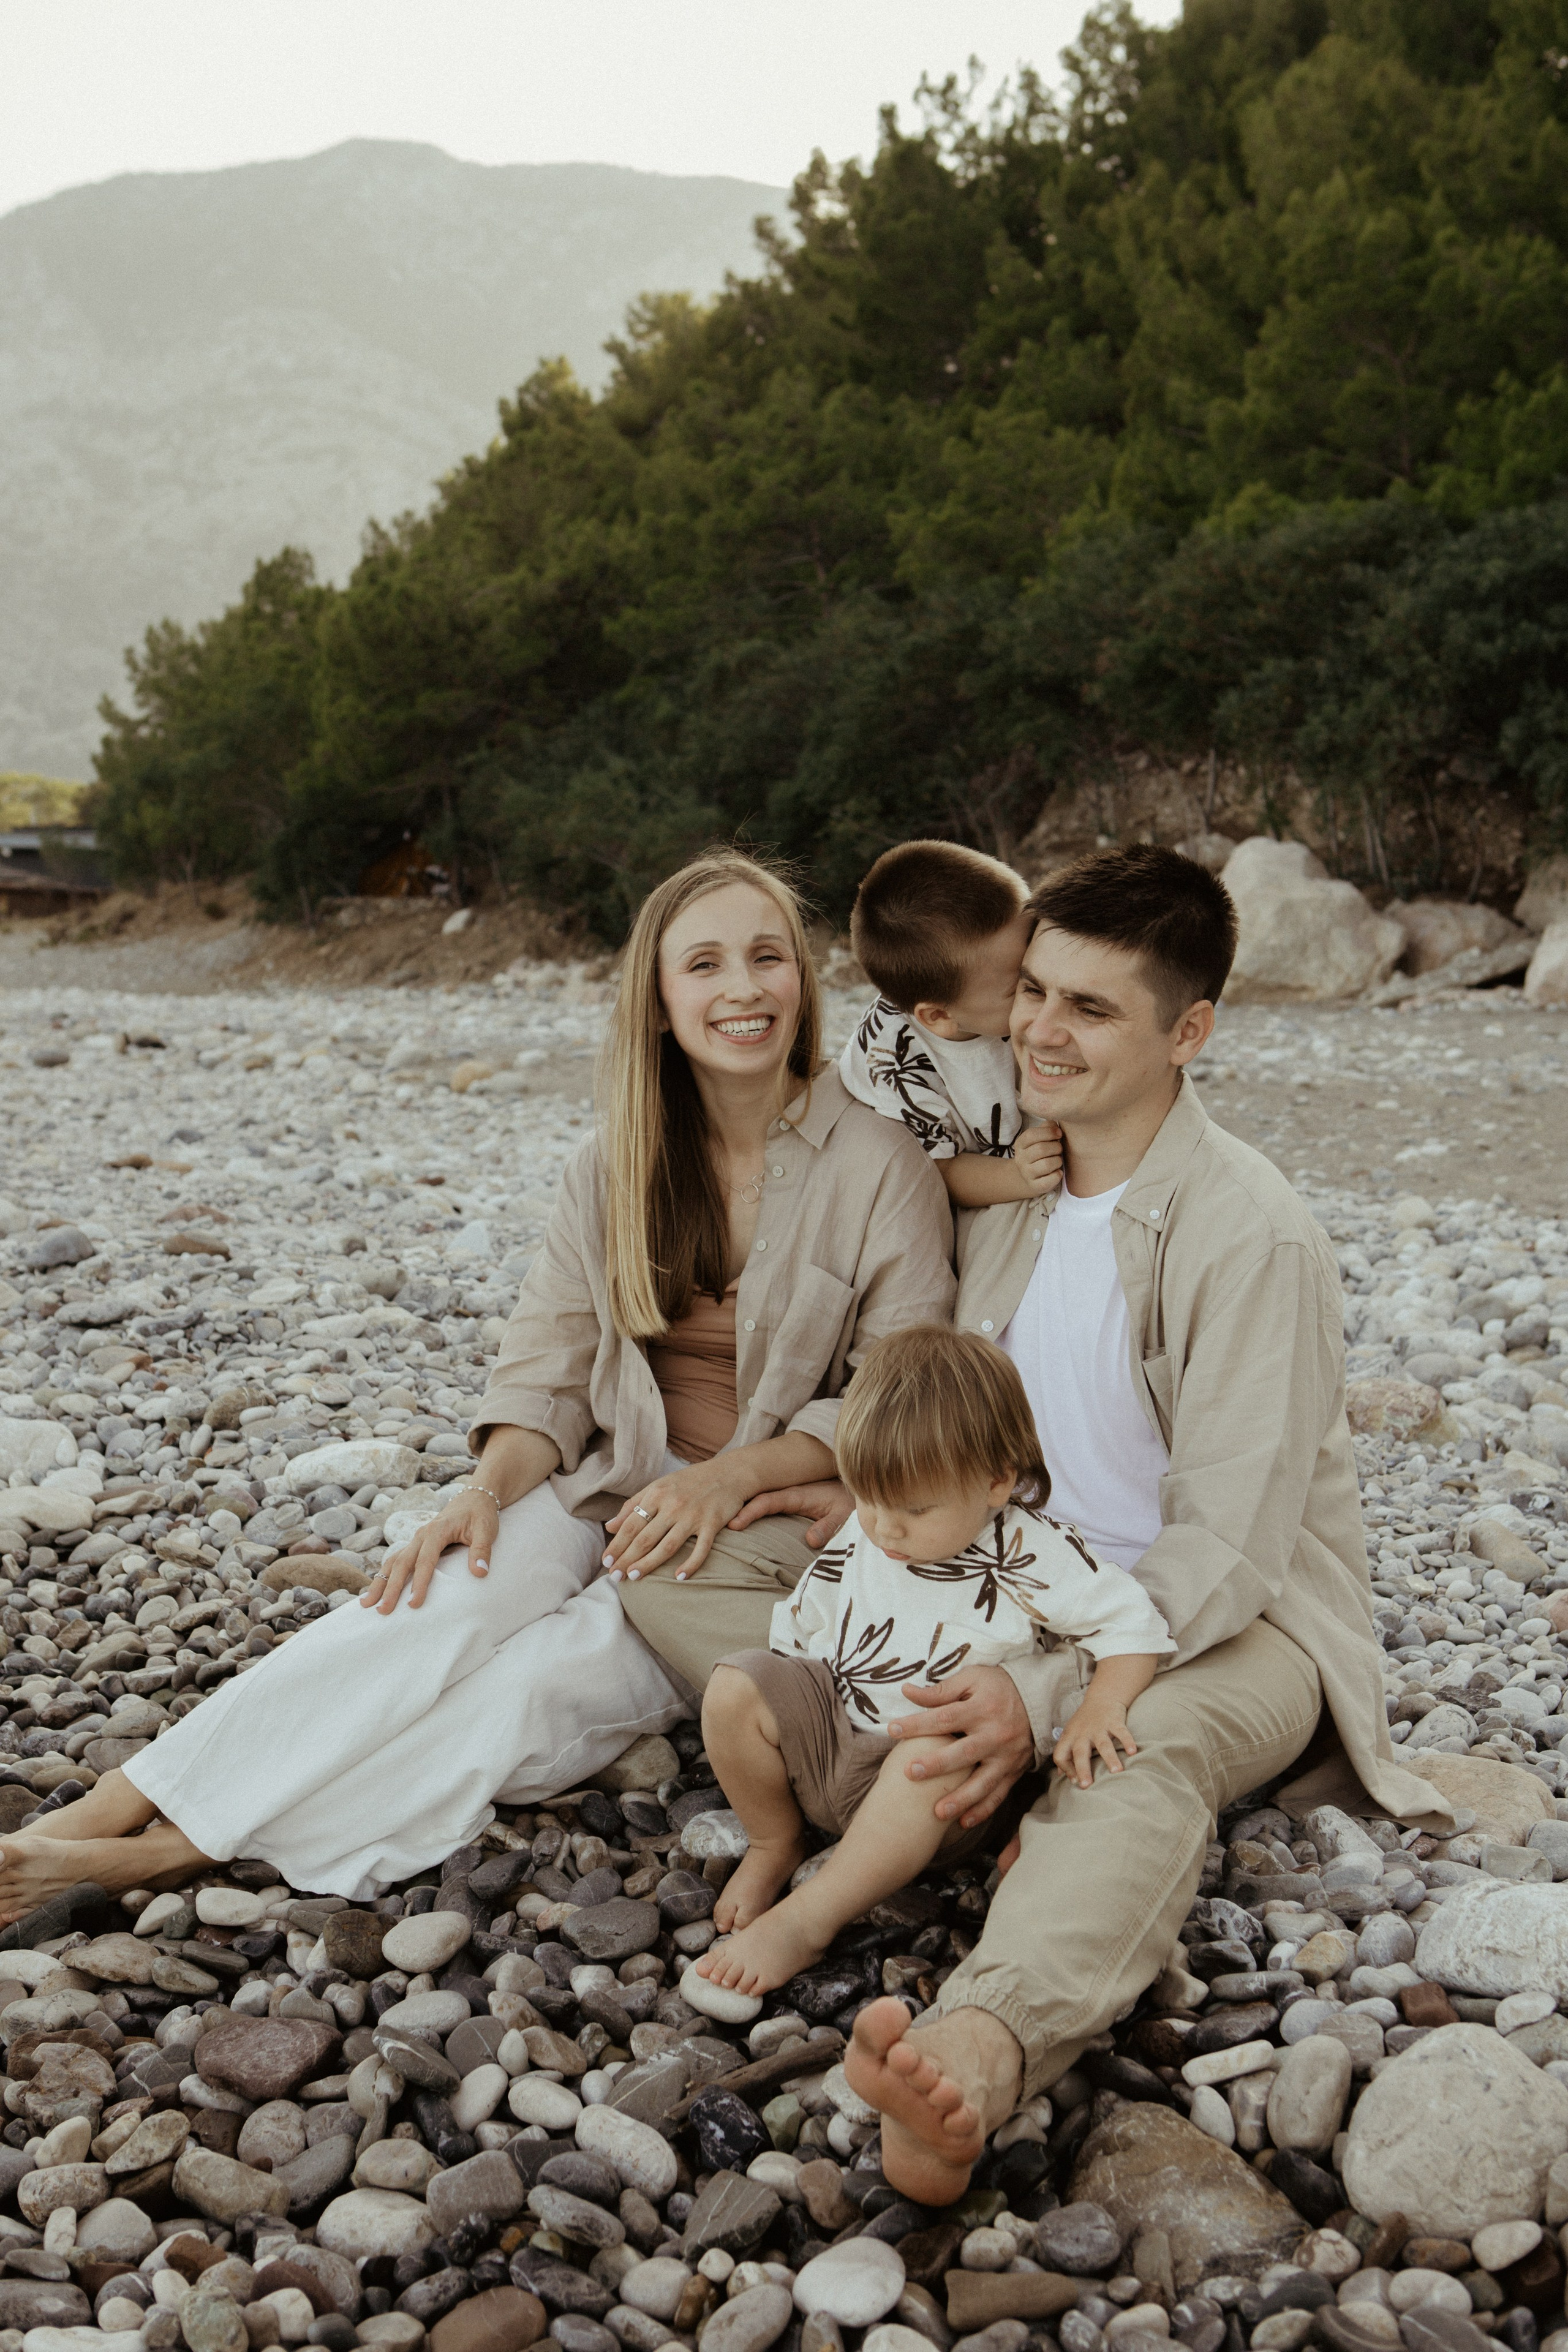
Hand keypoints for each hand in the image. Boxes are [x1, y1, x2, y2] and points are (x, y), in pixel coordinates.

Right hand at [364, 1487, 498, 1614]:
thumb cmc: (480, 1515)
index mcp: (436, 1530)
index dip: (419, 1583)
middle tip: (382, 1611)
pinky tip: (375, 1591)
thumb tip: (480, 1573)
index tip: (413, 1604)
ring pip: (392, 1562)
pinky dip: (383, 1575)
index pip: (425, 1560)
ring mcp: (415, 1540)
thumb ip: (482, 1550)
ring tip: (365, 1604)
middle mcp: (420, 1535)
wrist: (473, 1498)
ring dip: (379, 1582)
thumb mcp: (486, 1529)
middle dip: (391, 1588)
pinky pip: (395, 1561)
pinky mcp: (415, 1545)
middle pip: (401, 1563)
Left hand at [603, 1457, 756, 1581]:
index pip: (631, 1525)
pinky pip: (700, 1549)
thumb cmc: (689, 1481)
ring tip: (634, 1577)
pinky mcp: (712, 1524)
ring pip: (667, 1546)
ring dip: (649, 1564)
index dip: (617, 1545)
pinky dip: (690, 1564)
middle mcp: (673, 1505)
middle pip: (645, 1538)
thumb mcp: (658, 1486)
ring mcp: (693, 1515)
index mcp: (657, 1494)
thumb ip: (633, 1505)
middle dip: (627, 1559)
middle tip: (615, 1576)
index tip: (606, 1561)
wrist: (728, 1473)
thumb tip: (610, 1527)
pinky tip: (679, 1577)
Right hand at [725, 1478, 853, 1549]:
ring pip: (755, 1503)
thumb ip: (828, 1527)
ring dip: (736, 1511)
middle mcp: (787, 1496)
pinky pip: (762, 1507)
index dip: (751, 1512)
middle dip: (734, 1511)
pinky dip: (745, 1512)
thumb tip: (810, 1540)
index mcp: (798, 1495)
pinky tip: (730, 1524)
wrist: (853, 1493)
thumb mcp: (844, 1516)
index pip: (769, 1502)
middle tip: (712, 1525)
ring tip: (713, 1526)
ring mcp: (784, 1500)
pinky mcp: (784, 1506)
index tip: (734, 1523)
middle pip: (754, 1501)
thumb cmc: (848, 1504)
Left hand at [888, 1664, 1032, 1829]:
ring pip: (982, 1782)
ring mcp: (1006, 1756)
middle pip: (963, 1753)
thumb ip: (941, 1690)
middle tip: (910, 1773)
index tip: (892, 1730)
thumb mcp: (972, 1679)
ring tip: (937, 1813)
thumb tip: (907, 1692)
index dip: (917, 1724)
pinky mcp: (1014, 1771)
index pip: (944, 1717)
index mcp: (982, 1708)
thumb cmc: (999, 1686)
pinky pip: (998, 1794)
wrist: (1040, 1698)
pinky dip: (982, 1810)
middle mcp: (995, 1735)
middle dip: (936, 1765)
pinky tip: (963, 1822)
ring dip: (961, 1799)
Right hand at [1015, 1123, 1062, 1198]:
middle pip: (1041, 1149)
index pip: (1032, 1134)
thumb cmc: (1040, 1152)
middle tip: (1059, 1149)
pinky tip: (1057, 1172)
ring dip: (1058, 1161)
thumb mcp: (1040, 1137)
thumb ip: (1047, 1127)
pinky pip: (1051, 1179)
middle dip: (1056, 1147)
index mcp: (1020, 1144)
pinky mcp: (1036, 1186)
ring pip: (1047, 1164)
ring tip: (1057, 1160)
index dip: (1049, 1132)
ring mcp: (1027, 1174)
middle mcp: (1021, 1159)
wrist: (1029, 1177)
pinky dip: (1058, 1174)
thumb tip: (1055, 1126)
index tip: (1059, 1133)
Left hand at [1053, 1696, 1137, 1788]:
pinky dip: (1127, 1741)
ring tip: (1116, 1772)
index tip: (1076, 1782)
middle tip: (1086, 1785)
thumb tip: (1060, 1775)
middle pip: (1079, 1752)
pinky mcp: (1114, 1721)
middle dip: (1082, 1769)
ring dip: (1110, 1758)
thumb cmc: (1084, 1722)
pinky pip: (1121, 1732)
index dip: (1065, 1769)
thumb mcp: (1071, 1735)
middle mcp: (1082, 1733)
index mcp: (1069, 1737)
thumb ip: (1065, 1753)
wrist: (1102, 1697)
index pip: (1060, 1755)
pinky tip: (1133, 1752)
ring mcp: (1099, 1727)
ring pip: (1103, 1744)